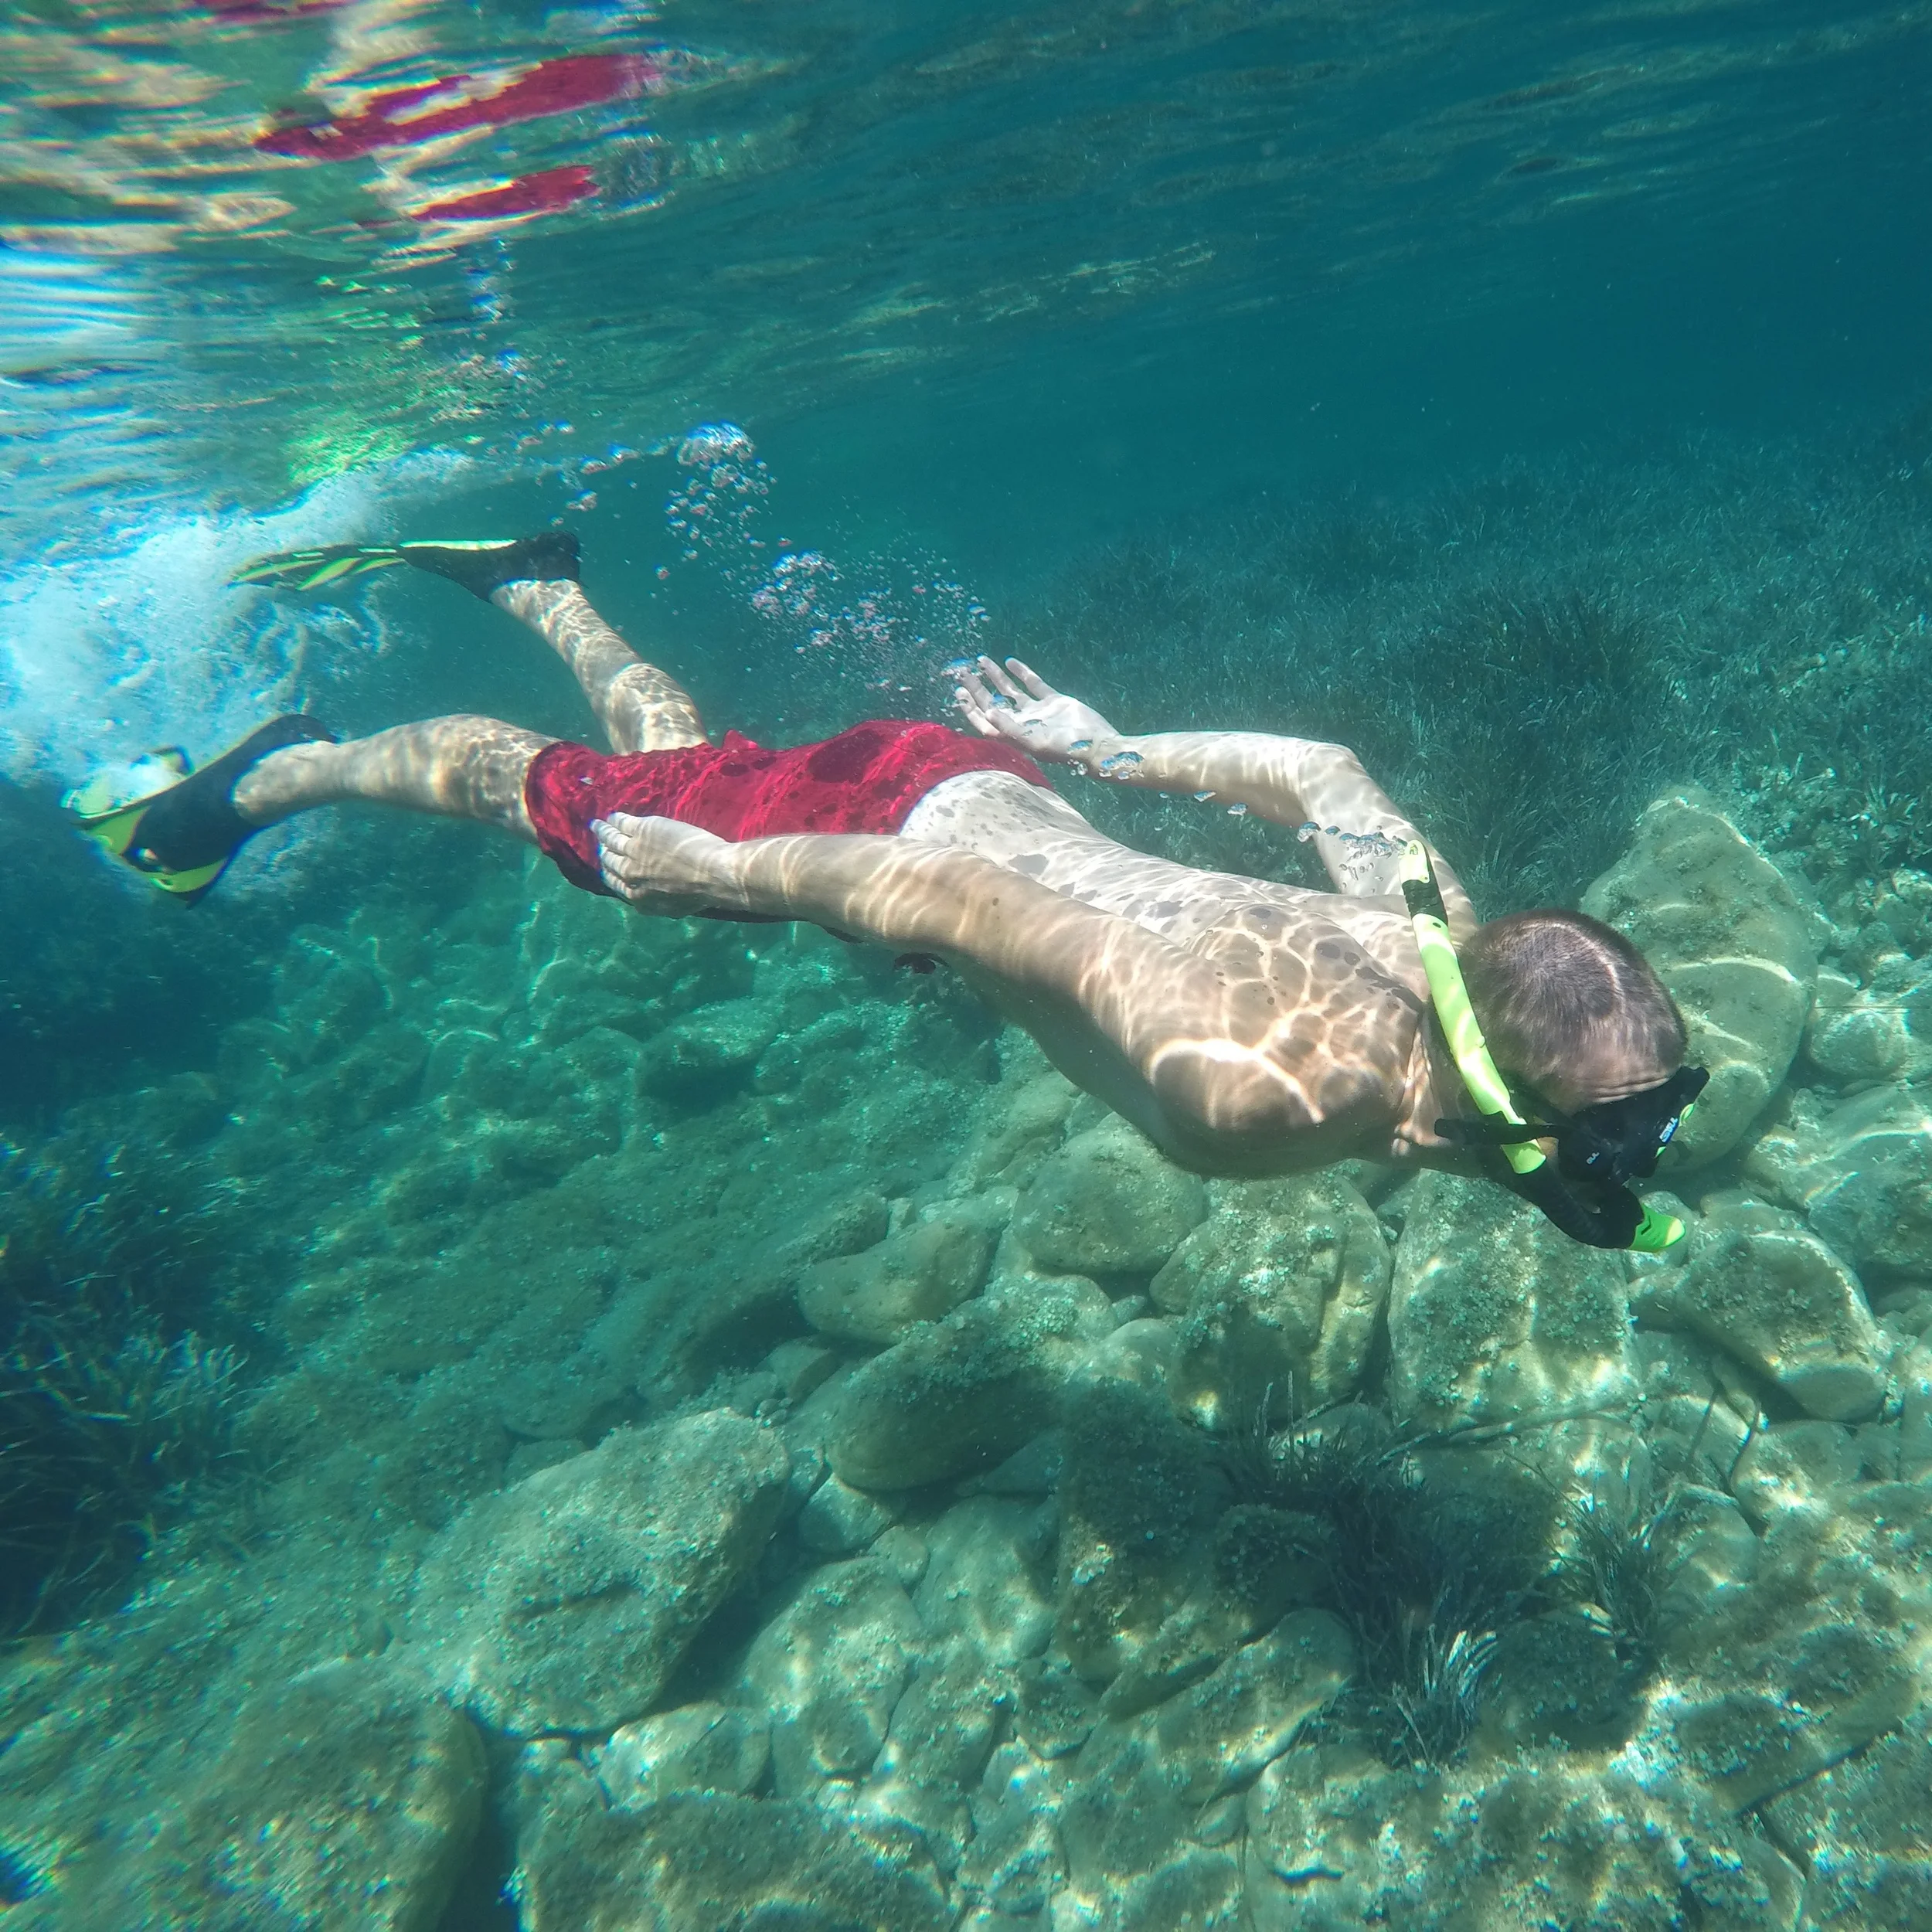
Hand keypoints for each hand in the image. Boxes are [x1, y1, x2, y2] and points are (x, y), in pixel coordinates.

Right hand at [594, 813, 744, 915]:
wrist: (710, 873)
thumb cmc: (702, 893)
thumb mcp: (674, 908)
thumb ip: (656, 903)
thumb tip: (647, 901)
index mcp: (638, 898)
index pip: (615, 884)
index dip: (610, 873)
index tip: (608, 867)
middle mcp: (630, 876)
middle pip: (610, 862)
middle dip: (604, 853)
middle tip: (601, 845)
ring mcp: (633, 851)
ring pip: (611, 840)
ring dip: (603, 832)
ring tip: (597, 826)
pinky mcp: (642, 831)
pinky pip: (622, 823)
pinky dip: (616, 820)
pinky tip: (614, 817)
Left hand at [951, 656, 1117, 765]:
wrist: (1096, 742)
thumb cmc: (1064, 749)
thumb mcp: (1033, 741)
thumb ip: (1010, 727)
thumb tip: (988, 712)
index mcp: (1014, 735)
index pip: (985, 721)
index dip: (970, 709)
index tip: (959, 692)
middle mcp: (1022, 723)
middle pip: (993, 703)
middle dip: (977, 688)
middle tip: (963, 672)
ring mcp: (1038, 711)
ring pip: (1011, 691)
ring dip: (996, 677)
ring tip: (982, 660)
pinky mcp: (1053, 700)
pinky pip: (1034, 684)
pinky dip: (1022, 673)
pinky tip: (1010, 662)